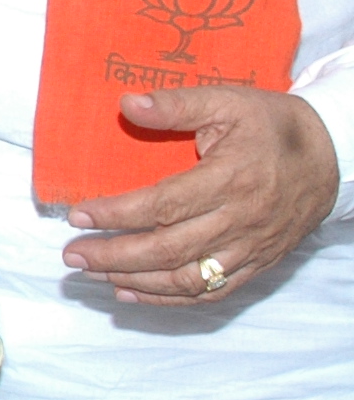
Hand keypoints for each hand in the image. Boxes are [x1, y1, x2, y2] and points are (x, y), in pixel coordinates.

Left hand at [63, 85, 340, 303]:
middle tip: (72, 255)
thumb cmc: (273, 126)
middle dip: (114, 255)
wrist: (335, 157)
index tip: (77, 217)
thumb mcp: (227, 102)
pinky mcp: (258, 263)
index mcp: (230, 179)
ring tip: (94, 273)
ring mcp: (251, 248)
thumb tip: (126, 104)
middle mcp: (241, 221)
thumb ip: (176, 104)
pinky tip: (132, 291)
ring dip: (136, 280)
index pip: (162, 206)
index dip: (116, 214)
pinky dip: (169, 297)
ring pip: (187, 278)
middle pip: (168, 249)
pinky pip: (211, 291)